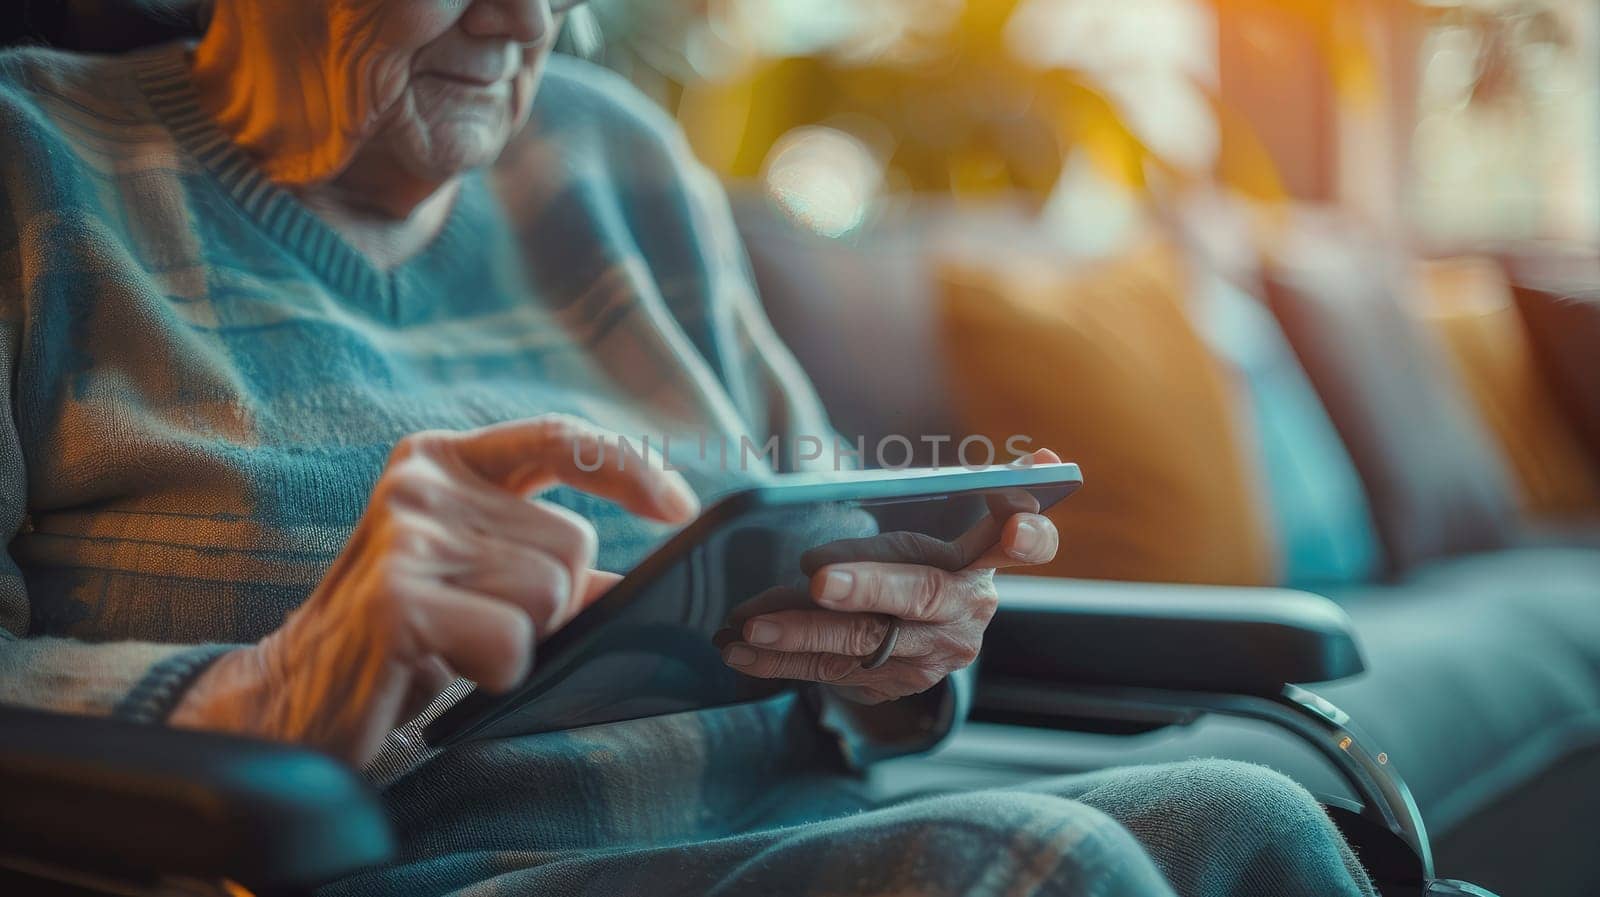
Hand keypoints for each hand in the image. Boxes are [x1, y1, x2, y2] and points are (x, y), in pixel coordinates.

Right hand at [170, 415, 698, 764]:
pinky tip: (440, 669)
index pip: (559, 440)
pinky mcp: (398, 600)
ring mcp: (406, 537)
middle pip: (570, 546)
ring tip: (452, 645)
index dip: (627, 468)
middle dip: (550, 604)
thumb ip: (556, 568)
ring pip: (550, 597)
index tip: (680, 508)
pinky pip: (513, 643)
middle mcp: (422, 484)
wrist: (293, 699)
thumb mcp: (482, 581)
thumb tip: (655, 581)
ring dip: (520, 642)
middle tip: (476, 624)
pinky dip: (496, 673)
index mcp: (443, 462)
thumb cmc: (404, 636)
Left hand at [719, 449, 1061, 703]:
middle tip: (819, 580)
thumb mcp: (933, 522)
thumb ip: (933, 500)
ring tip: (749, 623)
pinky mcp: (893, 685)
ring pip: (864, 643)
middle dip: (869, 587)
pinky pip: (832, 673)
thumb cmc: (919, 554)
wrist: (925, 629)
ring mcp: (931, 657)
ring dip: (801, 633)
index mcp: (985, 559)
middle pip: (921, 596)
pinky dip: (781, 662)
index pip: (1029, 545)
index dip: (1026, 535)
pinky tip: (740, 651)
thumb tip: (962, 489)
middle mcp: (966, 611)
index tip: (1017, 523)